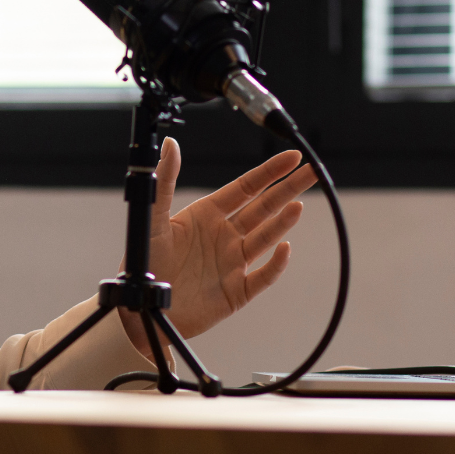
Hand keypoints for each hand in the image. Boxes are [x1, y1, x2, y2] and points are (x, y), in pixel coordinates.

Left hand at [119, 138, 311, 355]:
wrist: (142, 309)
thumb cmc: (143, 263)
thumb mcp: (153, 218)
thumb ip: (164, 181)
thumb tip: (170, 143)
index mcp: (208, 215)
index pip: (247, 188)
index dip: (270, 172)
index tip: (292, 157)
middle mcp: (224, 235)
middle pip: (264, 207)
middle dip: (288, 189)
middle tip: (313, 172)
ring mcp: (233, 263)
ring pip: (265, 237)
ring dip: (282, 222)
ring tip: (298, 205)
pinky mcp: (236, 292)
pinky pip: (262, 276)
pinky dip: (275, 264)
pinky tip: (284, 248)